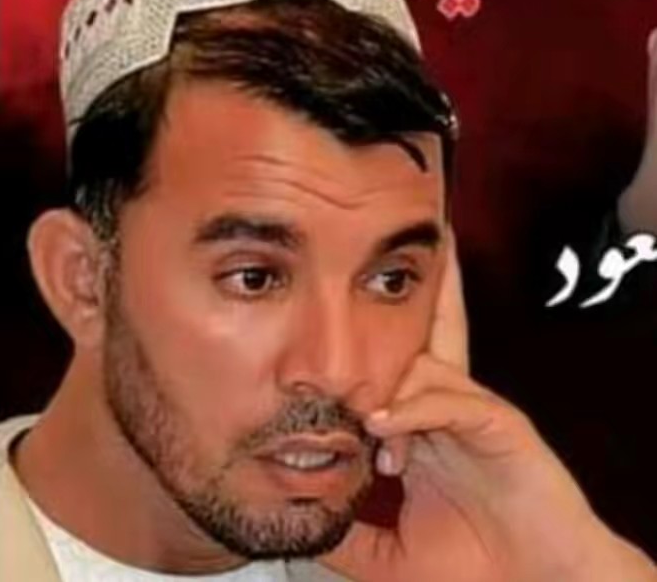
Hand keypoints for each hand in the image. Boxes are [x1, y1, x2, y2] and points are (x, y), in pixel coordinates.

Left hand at [318, 227, 655, 581]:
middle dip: (415, 292)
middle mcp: (447, 406)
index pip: (397, 371)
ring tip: (360, 413)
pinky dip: (415, 408)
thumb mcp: (389, 556)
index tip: (329, 334)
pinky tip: (384, 426)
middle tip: (391, 247)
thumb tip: (297, 524)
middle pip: (429, 334)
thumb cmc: (473, 569)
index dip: (365, 354)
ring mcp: (475, 410)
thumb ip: (346, 534)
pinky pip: (452, 399)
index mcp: (424, 428)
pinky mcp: (501, 423)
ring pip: (430, 361)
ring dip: (388, 382)